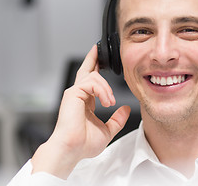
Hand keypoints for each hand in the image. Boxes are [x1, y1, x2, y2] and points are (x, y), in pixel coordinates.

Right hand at [31, 44, 130, 178]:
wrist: (72, 149)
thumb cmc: (83, 144)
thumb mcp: (107, 130)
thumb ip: (117, 119)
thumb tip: (126, 109)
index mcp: (85, 102)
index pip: (91, 81)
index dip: (96, 69)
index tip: (103, 62)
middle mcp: (78, 95)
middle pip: (86, 70)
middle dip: (93, 58)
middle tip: (98, 48)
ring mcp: (74, 93)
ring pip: (94, 76)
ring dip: (107, 88)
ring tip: (111, 102)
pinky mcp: (73, 93)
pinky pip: (91, 82)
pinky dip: (102, 90)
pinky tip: (107, 101)